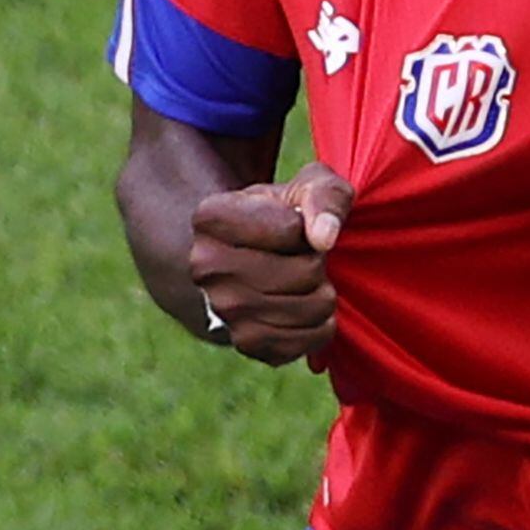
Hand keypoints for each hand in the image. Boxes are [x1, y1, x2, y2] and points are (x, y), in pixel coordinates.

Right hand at [189, 162, 349, 364]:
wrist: (254, 258)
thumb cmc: (286, 214)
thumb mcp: (307, 187)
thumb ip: (323, 197)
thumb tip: (324, 238)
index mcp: (210, 218)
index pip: (290, 229)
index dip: (305, 226)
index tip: (290, 224)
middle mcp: (206, 268)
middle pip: (304, 273)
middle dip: (318, 262)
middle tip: (302, 256)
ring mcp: (224, 310)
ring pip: (309, 308)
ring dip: (324, 293)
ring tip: (306, 280)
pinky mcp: (246, 343)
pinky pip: (307, 340)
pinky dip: (322, 325)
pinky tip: (308, 306)